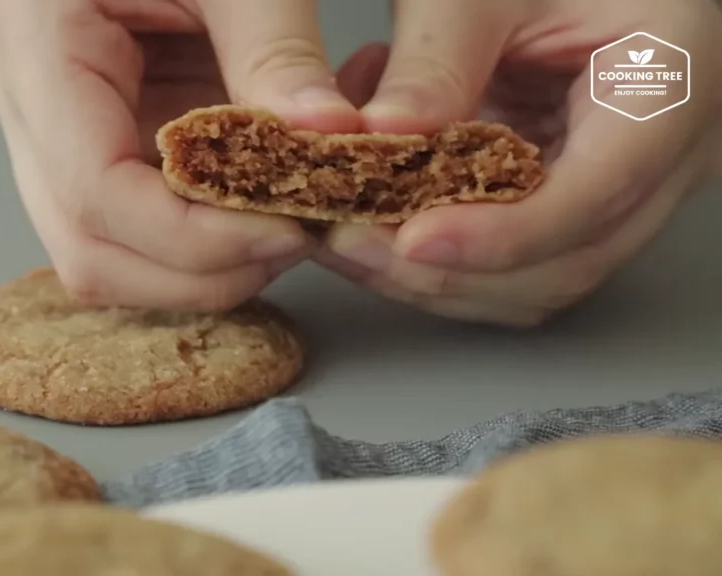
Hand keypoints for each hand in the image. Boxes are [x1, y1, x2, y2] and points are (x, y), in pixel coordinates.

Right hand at [0, 0, 358, 310]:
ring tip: (285, 226)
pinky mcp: (98, 145)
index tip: (288, 229)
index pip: (93, 192)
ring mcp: (56, 135)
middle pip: (90, 250)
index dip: (193, 237)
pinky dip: (205, 242)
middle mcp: (29, 107)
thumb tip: (329, 139)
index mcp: (36, 43)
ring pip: (109, 257)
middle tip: (293, 238)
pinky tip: (265, 208)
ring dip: (202, 269)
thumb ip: (274, 43)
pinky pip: (136, 231)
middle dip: (199, 270)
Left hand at [318, 0, 721, 326]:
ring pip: (534, 284)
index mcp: (670, 83)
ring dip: (431, 279)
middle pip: (566, 261)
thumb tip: (383, 134)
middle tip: (349, 239)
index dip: (502, 237)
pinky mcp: (570, 205)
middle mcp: (664, 157)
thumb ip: (440, 55)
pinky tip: (377, 221)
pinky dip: (437, 261)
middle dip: (449, 269)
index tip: (412, 242)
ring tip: (347, 233)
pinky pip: (512, 268)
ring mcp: (620, 191)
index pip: (598, 194)